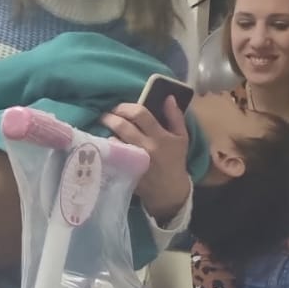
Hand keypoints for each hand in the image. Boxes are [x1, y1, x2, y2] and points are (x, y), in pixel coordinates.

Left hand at [100, 99, 191, 222]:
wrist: (170, 190)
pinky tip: (107, 145)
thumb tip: (168, 97)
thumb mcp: (182, 137)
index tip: (119, 108)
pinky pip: (112, 156)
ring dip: (108, 133)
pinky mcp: (126, 171)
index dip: (126, 107)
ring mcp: (135, 160)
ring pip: (113, 140)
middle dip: (110, 117)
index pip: (140, 114)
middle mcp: (146, 147)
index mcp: (160, 137)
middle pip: (122, 126)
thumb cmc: (175, 161)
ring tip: (106, 130)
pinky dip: (108, 148)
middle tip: (106, 116)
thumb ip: (175, 116)